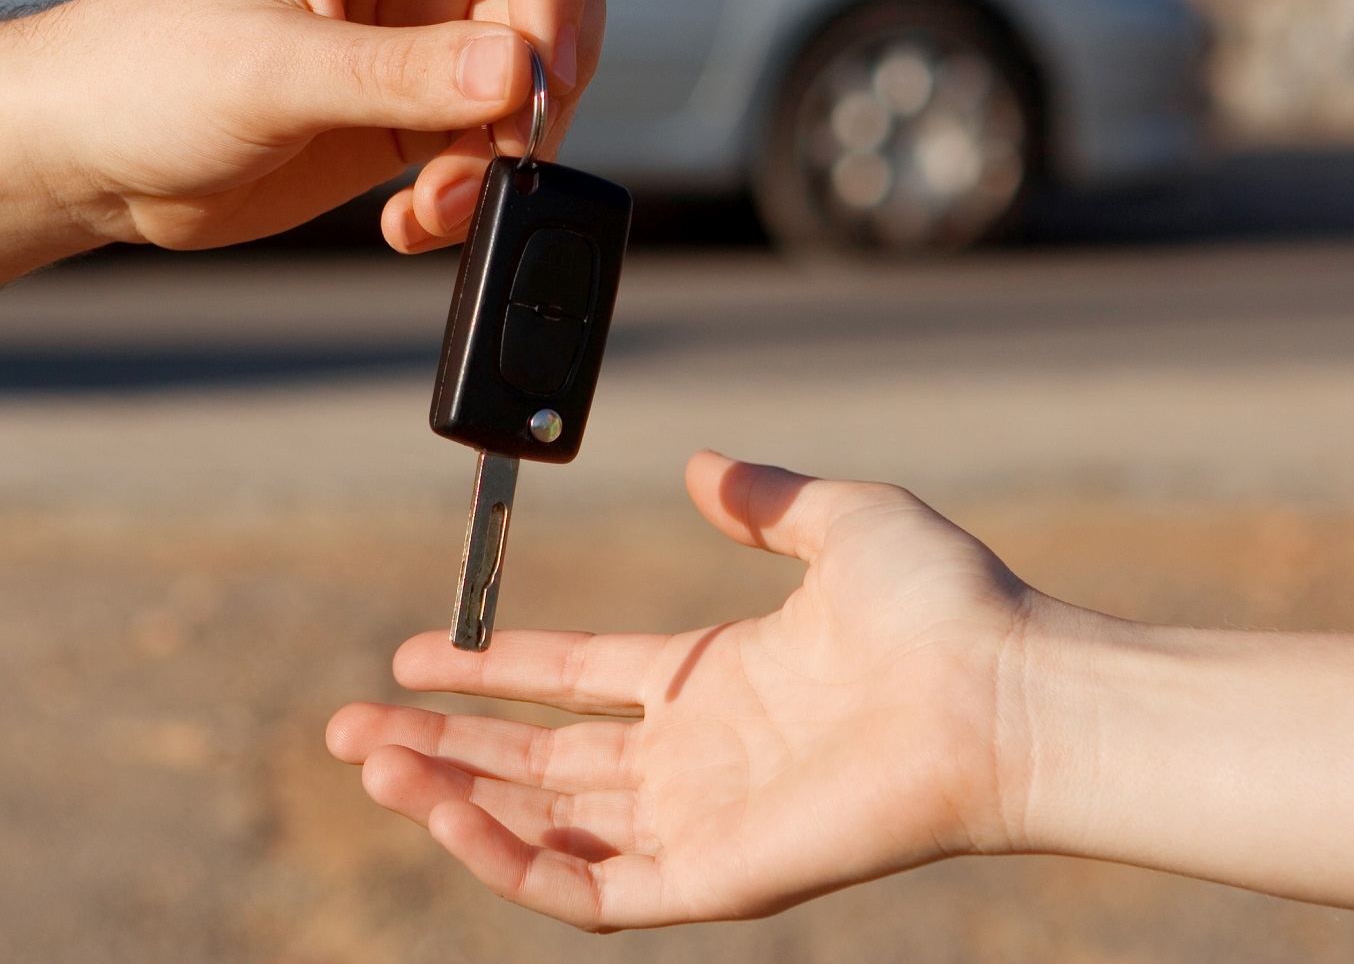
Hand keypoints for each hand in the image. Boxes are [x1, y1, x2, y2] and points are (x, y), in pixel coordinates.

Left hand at [12, 0, 607, 252]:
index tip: (546, 65)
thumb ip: (398, 74)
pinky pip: (501, 128)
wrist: (86, 158)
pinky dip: (482, 181)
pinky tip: (415, 214)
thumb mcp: (265, 74)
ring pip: (539, 59)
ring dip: (509, 144)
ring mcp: (421, 16)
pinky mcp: (420, 92)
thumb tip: (519, 71)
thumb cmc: (134, 77)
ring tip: (434, 201)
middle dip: (544, 66)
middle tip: (506, 144)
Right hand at [326, 451, 1045, 928]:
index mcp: (714, 681)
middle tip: (348, 728)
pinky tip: (443, 812)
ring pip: (543, 827)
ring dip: (450, 800)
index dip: (489, 669)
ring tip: (369, 761)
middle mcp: (695, 756)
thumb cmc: (945, 608)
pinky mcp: (711, 877)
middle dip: (439, 746)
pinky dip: (506, 861)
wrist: (1005, 691)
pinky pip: (584, 887)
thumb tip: (699, 465)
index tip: (413, 651)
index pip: (571, 683)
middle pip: (536, 761)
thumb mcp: (840, 519)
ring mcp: (699, 821)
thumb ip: (762, 498)